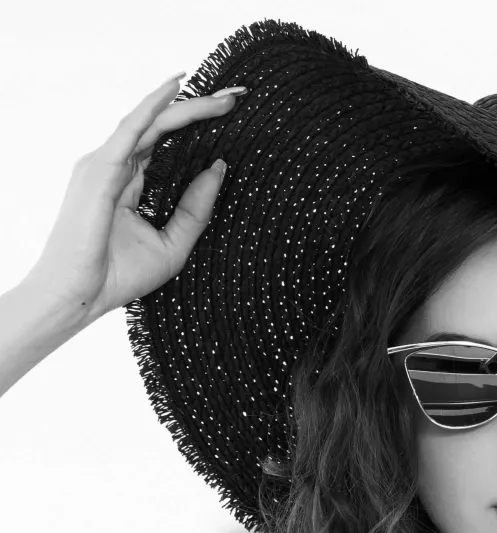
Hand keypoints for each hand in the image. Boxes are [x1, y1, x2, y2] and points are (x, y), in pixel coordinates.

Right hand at [20, 73, 243, 328]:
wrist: (80, 296)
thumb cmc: (117, 275)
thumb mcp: (173, 245)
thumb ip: (195, 209)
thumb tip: (219, 169)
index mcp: (128, 180)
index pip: (165, 142)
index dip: (196, 125)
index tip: (230, 114)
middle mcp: (114, 165)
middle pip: (161, 126)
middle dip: (199, 109)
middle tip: (235, 98)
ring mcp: (104, 164)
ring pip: (150, 122)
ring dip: (187, 106)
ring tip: (222, 97)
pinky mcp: (99, 170)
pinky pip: (131, 131)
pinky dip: (153, 108)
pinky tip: (175, 91)